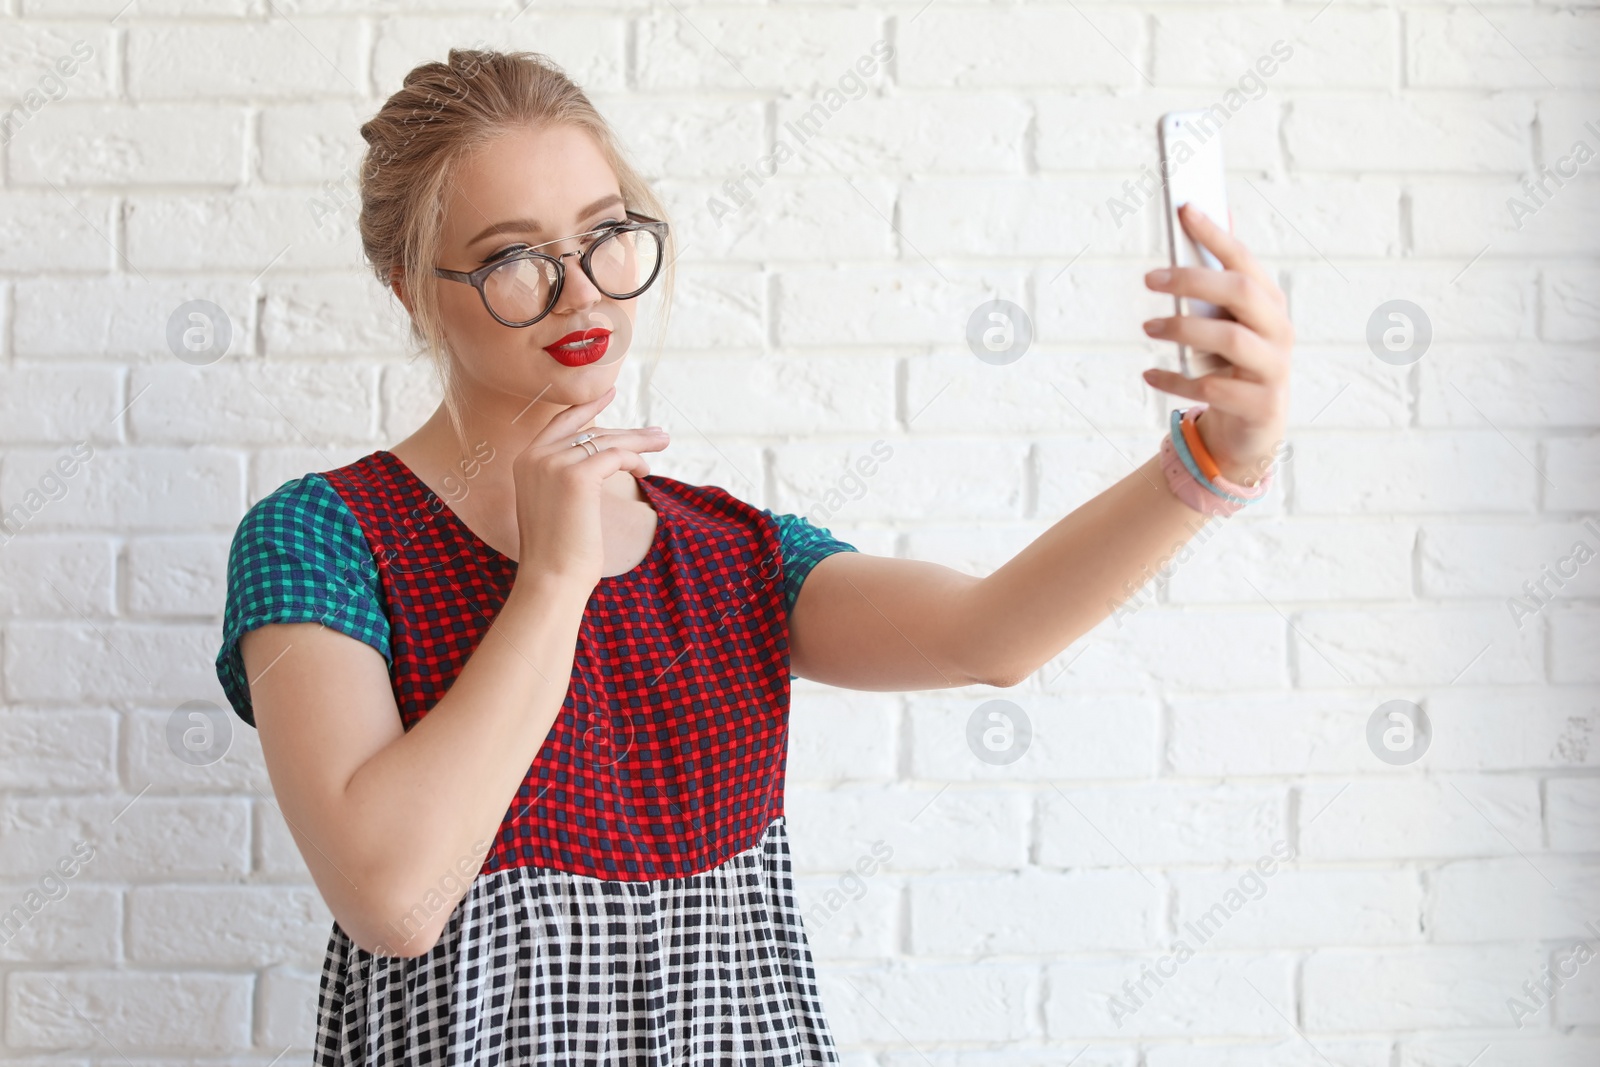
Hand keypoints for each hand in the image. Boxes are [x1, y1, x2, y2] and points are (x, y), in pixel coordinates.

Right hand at [510, 386, 669, 587]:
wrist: (551, 578)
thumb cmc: (558, 552)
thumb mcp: (557, 505)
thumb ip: (569, 478)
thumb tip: (605, 461)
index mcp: (525, 461)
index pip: (561, 423)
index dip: (587, 408)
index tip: (611, 392)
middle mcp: (535, 456)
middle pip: (589, 431)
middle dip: (627, 430)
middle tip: (657, 432)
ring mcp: (553, 463)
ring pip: (605, 441)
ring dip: (638, 442)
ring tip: (662, 442)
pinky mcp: (576, 476)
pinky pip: (614, 456)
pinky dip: (634, 460)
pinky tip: (644, 472)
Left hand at [1139, 202, 1292, 484]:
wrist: (1251, 430)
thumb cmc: (1233, 365)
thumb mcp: (1227, 322)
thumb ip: (1221, 276)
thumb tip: (1209, 214)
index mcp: (1270, 303)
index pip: (1244, 260)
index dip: (1216, 234)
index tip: (1185, 208)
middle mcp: (1279, 330)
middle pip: (1240, 292)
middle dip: (1193, 279)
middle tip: (1150, 278)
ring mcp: (1274, 368)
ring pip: (1230, 340)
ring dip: (1183, 330)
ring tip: (1148, 328)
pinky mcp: (1261, 405)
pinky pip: (1212, 388)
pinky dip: (1175, 380)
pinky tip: (1149, 374)